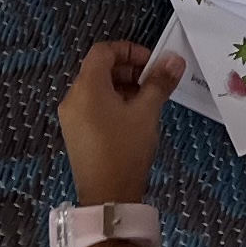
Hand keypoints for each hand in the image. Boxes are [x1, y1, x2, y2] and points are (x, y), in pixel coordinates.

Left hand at [57, 37, 184, 215]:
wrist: (107, 196)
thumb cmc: (126, 149)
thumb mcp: (147, 113)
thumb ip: (159, 82)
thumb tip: (174, 59)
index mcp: (86, 87)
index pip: (103, 51)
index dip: (129, 50)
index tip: (152, 63)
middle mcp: (73, 98)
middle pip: (99, 69)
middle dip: (128, 69)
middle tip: (153, 82)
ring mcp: (71, 117)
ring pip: (96, 88)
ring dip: (122, 86)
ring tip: (146, 101)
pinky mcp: (75, 133)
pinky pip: (92, 105)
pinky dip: (112, 102)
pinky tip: (132, 118)